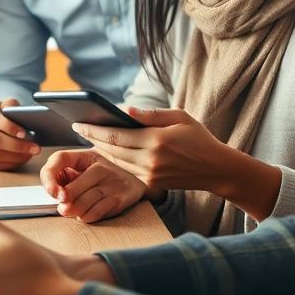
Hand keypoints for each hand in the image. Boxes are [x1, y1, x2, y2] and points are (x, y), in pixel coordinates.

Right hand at [0, 99, 39, 170]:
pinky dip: (10, 163)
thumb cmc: (7, 116)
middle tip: (35, 148)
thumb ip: (12, 105)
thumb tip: (14, 109)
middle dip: (16, 145)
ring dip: (15, 156)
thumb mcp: (10, 106)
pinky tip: (22, 158)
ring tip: (30, 154)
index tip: (24, 133)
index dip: (8, 126)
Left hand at [40, 149, 149, 222]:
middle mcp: (100, 167)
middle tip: (62, 207)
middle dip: (63, 203)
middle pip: (71, 190)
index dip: (49, 177)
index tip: (52, 192)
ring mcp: (111, 183)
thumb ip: (66, 176)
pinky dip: (86, 217)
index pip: (60, 158)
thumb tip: (55, 192)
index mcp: (86, 156)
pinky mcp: (120, 199)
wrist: (135, 183)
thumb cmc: (103, 177)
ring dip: (73, 211)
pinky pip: (96, 213)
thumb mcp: (85, 169)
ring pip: (82, 203)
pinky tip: (86, 214)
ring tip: (72, 212)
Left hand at [75, 106, 232, 193]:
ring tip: (90, 138)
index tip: (78, 124)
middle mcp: (150, 159)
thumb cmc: (199, 139)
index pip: (116, 135)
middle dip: (92, 139)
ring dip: (101, 150)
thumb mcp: (180, 117)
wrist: (217, 170)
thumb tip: (125, 110)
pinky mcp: (151, 183)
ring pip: (117, 161)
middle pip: (112, 149)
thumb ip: (152, 114)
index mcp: (156, 140)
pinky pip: (127, 169)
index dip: (94, 130)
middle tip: (78, 129)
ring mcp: (150, 174)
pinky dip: (115, 159)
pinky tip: (108, 150)